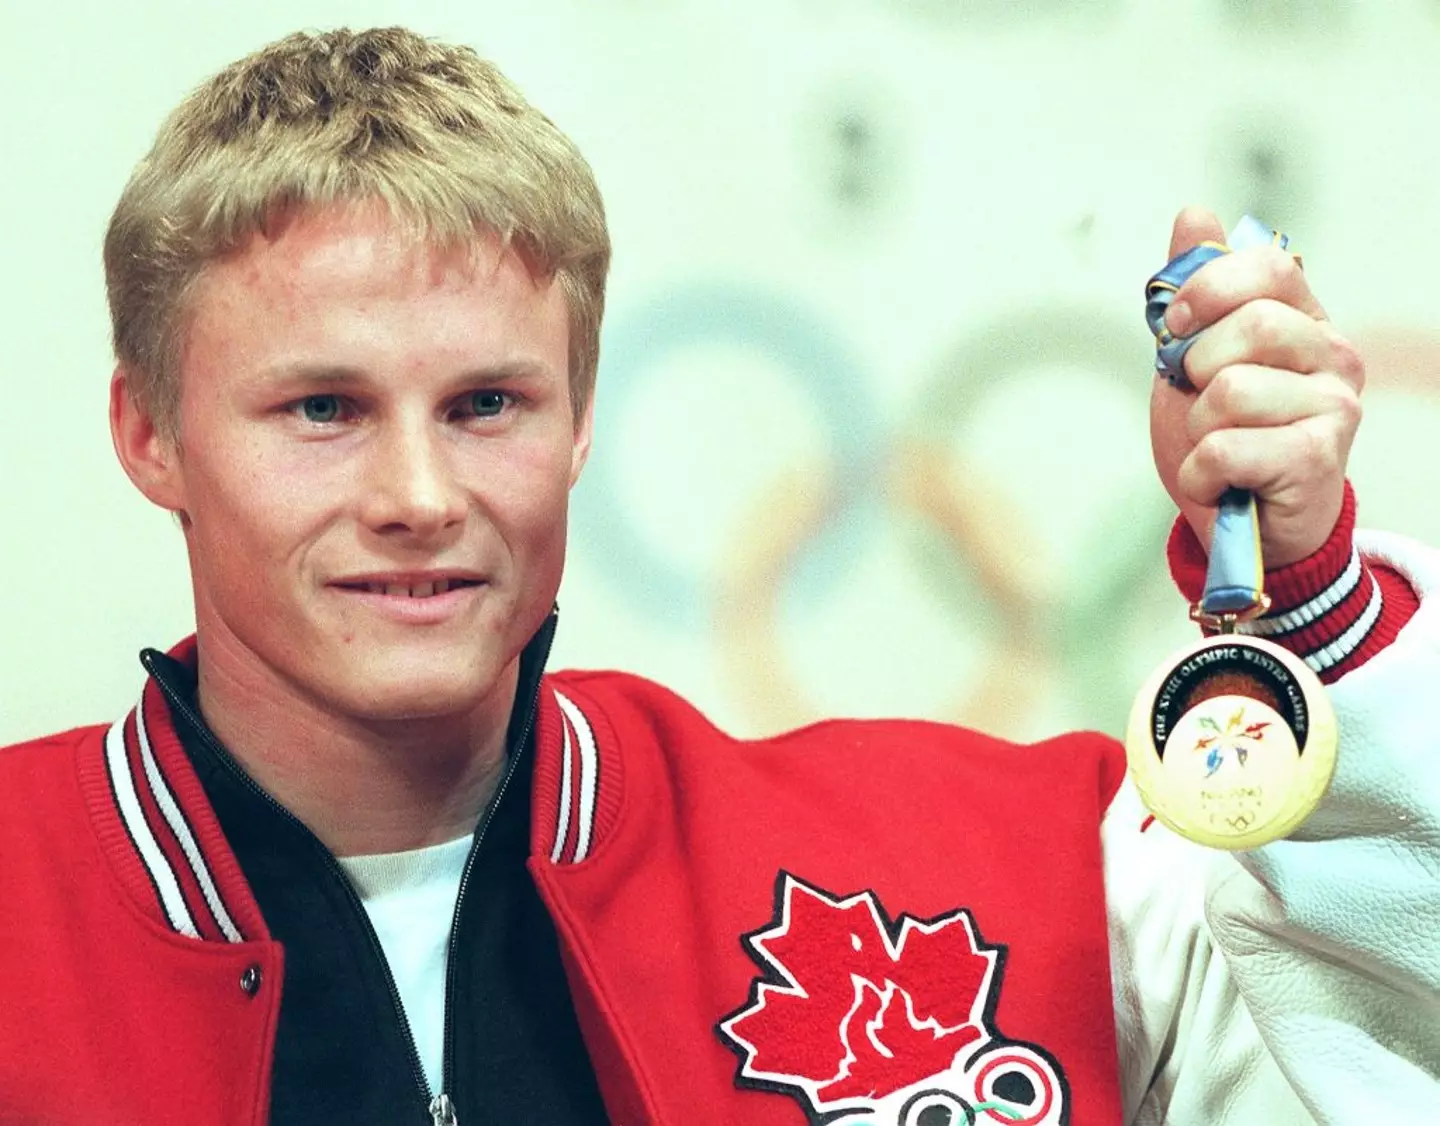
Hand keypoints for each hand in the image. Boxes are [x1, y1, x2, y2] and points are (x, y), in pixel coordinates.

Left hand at [1149, 206, 1364, 568]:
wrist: (1241, 526)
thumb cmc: (1224, 440)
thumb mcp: (1194, 362)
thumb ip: (1195, 293)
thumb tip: (1194, 215)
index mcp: (1303, 320)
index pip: (1268, 265)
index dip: (1208, 289)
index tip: (1176, 326)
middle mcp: (1333, 355)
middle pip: (1252, 325)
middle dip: (1197, 367)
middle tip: (1199, 401)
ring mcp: (1334, 408)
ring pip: (1232, 389)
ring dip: (1197, 427)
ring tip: (1214, 446)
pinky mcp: (1317, 459)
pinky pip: (1227, 447)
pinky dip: (1199, 470)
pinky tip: (1216, 479)